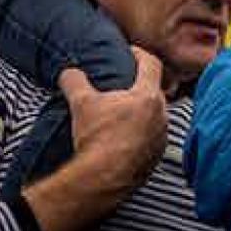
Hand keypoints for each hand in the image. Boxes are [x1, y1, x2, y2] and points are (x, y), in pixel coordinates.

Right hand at [23, 47, 167, 230]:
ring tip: (122, 114)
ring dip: (142, 113)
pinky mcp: (156, 157)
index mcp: (147, 96)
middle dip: (140, 86)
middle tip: (124, 86)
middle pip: (155, 91)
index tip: (131, 52)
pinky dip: (141, 134)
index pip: (151, 64)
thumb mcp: (81, 104)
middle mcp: (161, 115)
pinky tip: (124, 138)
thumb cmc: (96, 137)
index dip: (140, 54)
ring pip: (155, 116)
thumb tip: (69, 72)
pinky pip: (152, 138)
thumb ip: (75, 81)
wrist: (102, 178)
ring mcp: (161, 137)